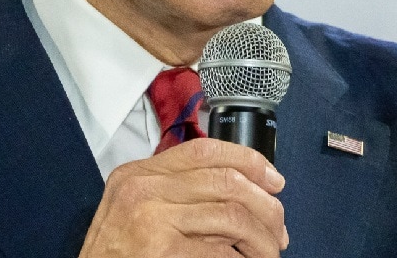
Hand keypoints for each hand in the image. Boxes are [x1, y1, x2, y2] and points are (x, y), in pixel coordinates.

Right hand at [79, 138, 288, 257]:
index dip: (248, 160)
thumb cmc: (118, 257)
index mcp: (137, 174)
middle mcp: (142, 189)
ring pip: (232, 215)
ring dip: (261, 239)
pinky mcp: (161, 251)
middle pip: (225, 181)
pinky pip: (222, 252)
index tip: (274, 180)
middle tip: (278, 231)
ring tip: (269, 254)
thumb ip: (177, 193)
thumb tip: (244, 189)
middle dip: (265, 206)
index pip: (204, 150)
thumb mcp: (136, 211)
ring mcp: (150, 219)